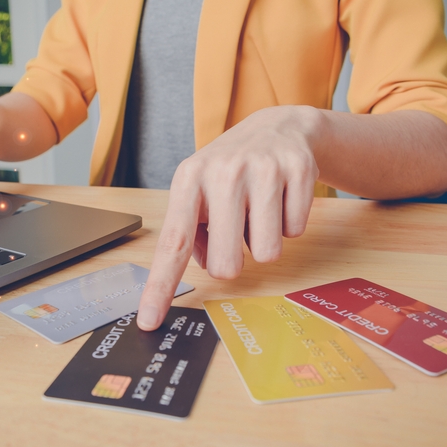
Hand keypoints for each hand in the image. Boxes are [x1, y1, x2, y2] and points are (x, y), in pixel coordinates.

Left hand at [136, 106, 321, 329]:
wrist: (278, 127)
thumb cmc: (230, 170)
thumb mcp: (199, 191)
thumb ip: (191, 232)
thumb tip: (200, 265)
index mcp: (189, 179)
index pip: (172, 243)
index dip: (160, 286)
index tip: (148, 320)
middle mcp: (223, 172)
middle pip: (225, 264)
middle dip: (233, 259)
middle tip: (236, 231)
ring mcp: (263, 169)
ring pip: (266, 254)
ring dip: (264, 242)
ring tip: (259, 210)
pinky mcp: (298, 170)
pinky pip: (295, 231)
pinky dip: (288, 223)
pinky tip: (281, 197)